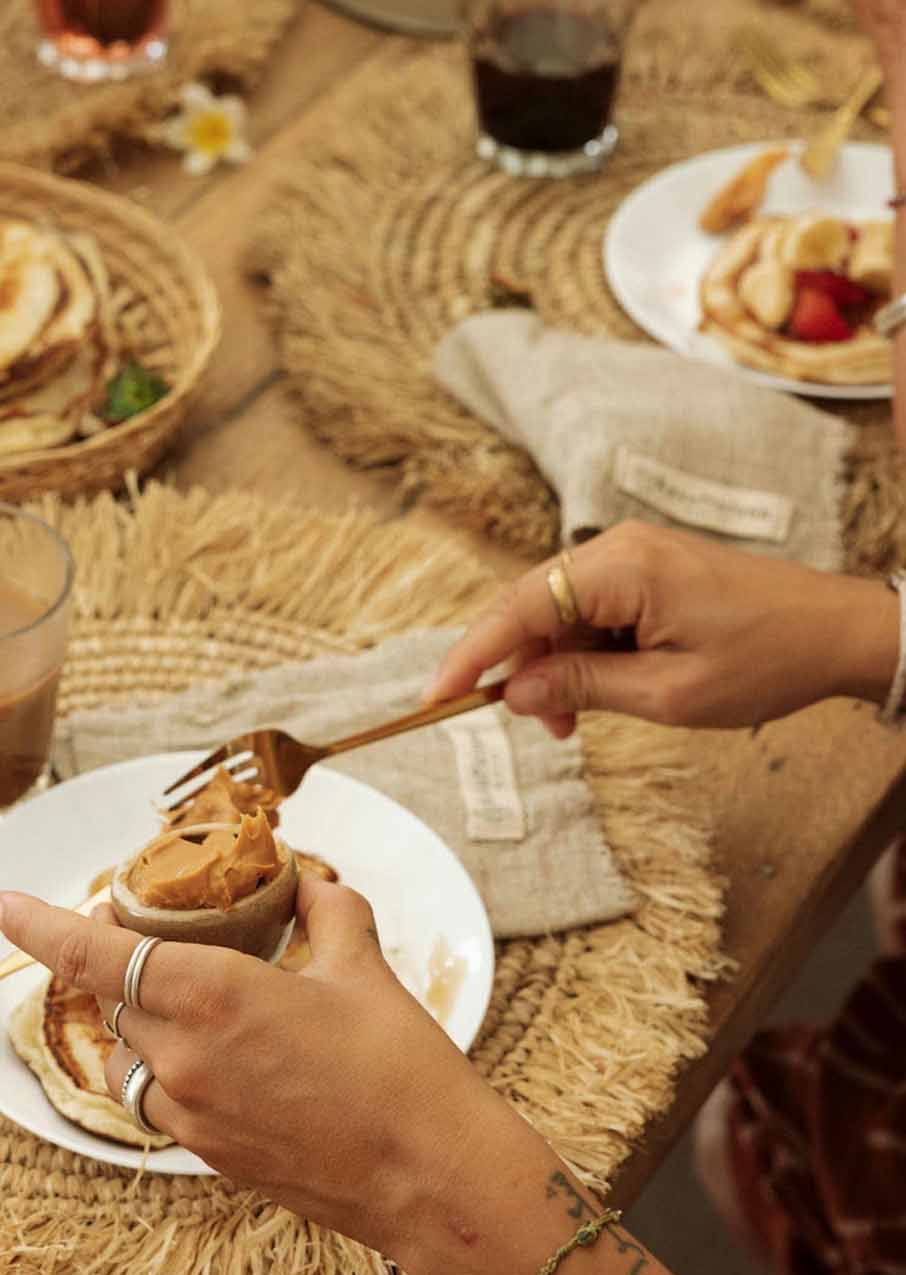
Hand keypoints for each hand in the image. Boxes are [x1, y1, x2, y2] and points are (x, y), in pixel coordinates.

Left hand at [0, 879, 492, 1261]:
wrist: (430, 1177)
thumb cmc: (401, 1068)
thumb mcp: (364, 966)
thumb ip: (327, 909)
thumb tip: (308, 881)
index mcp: (216, 995)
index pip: (98, 955)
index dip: (41, 927)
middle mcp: (186, 1056)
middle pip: (113, 997)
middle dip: (117, 959)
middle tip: (146, 926)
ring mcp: (191, 1114)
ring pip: (128, 1052)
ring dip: (140, 1018)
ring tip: (185, 993)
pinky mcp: (208, 1154)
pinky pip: (158, 1097)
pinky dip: (168, 1064)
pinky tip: (221, 1051)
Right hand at [429, 521, 898, 738]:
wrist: (838, 631)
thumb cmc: (766, 660)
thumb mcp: (669, 693)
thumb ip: (583, 688)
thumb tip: (515, 694)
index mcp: (621, 567)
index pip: (519, 607)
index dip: (473, 654)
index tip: (438, 696)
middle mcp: (617, 547)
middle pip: (532, 605)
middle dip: (521, 668)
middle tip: (533, 727)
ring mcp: (632, 555)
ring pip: (559, 611)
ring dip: (556, 667)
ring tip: (574, 724)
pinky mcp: (647, 570)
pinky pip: (591, 609)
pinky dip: (583, 653)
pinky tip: (597, 693)